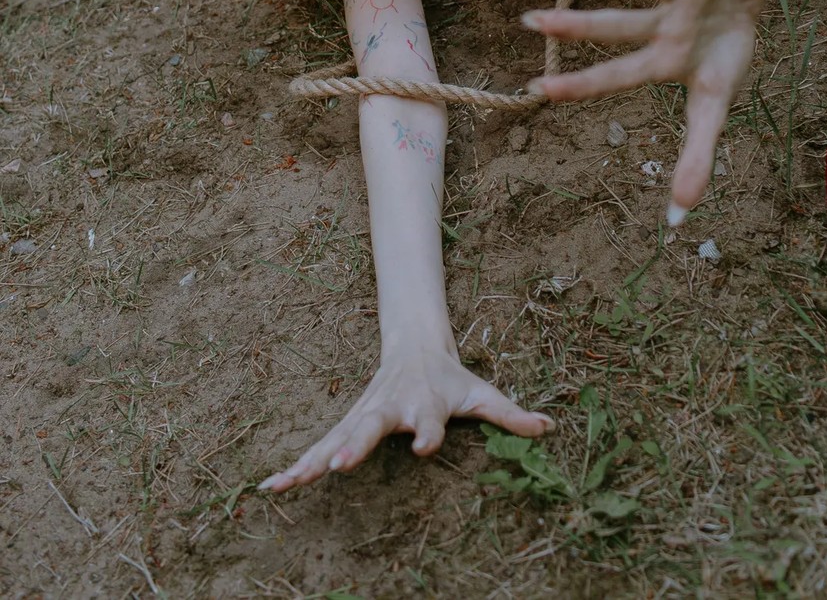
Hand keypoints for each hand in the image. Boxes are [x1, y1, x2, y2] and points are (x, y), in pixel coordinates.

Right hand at [258, 347, 552, 489]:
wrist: (414, 344)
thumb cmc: (451, 378)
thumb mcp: (482, 392)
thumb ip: (511, 413)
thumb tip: (549, 427)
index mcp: (425, 403)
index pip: (430, 420)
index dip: (429, 433)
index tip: (423, 447)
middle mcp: (390, 408)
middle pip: (371, 427)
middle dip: (355, 445)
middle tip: (340, 465)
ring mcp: (364, 415)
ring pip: (335, 439)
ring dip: (312, 460)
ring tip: (287, 484)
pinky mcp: (347, 425)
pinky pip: (319, 448)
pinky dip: (297, 466)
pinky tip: (272, 487)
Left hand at [523, 0, 765, 215]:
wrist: (743, 7)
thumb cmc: (718, 56)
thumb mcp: (714, 106)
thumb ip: (697, 155)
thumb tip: (679, 214)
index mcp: (662, 60)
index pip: (617, 76)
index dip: (583, 86)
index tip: (538, 92)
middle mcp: (662, 24)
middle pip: (617, 27)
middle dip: (578, 27)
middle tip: (530, 22)